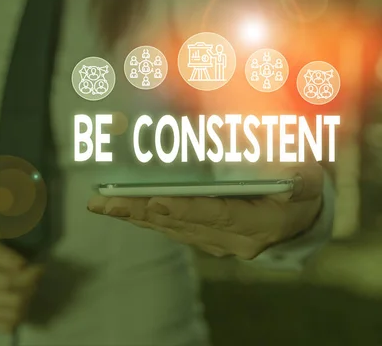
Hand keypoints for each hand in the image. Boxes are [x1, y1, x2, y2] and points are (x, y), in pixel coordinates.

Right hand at [0, 238, 43, 332]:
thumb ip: (2, 255)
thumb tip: (22, 265)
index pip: (9, 282)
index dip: (29, 276)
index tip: (39, 267)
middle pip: (14, 301)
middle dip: (30, 288)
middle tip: (34, 276)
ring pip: (13, 316)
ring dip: (27, 302)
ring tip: (28, 287)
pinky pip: (4, 327)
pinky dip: (18, 316)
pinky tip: (19, 301)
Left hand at [87, 163, 323, 259]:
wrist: (297, 220)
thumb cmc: (301, 189)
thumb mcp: (307, 179)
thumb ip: (297, 176)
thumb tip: (278, 167)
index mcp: (259, 224)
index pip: (217, 215)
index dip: (187, 209)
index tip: (156, 201)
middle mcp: (233, 240)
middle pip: (182, 224)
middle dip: (142, 212)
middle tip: (107, 202)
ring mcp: (216, 243)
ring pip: (169, 229)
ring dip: (134, 216)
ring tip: (102, 204)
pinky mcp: (203, 239)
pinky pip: (168, 229)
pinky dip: (143, 218)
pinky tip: (119, 207)